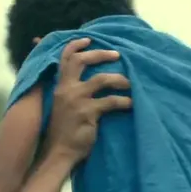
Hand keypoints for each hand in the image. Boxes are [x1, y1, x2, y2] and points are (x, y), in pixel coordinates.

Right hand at [46, 38, 131, 160]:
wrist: (59, 152)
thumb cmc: (62, 130)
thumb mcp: (60, 105)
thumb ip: (67, 90)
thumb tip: (79, 81)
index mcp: (59, 86)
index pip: (65, 58)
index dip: (76, 45)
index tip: (89, 39)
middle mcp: (66, 89)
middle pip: (81, 61)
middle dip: (100, 54)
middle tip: (117, 55)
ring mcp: (77, 101)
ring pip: (102, 79)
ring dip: (119, 79)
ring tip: (130, 82)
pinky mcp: (88, 113)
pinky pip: (111, 101)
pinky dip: (124, 101)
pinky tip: (131, 103)